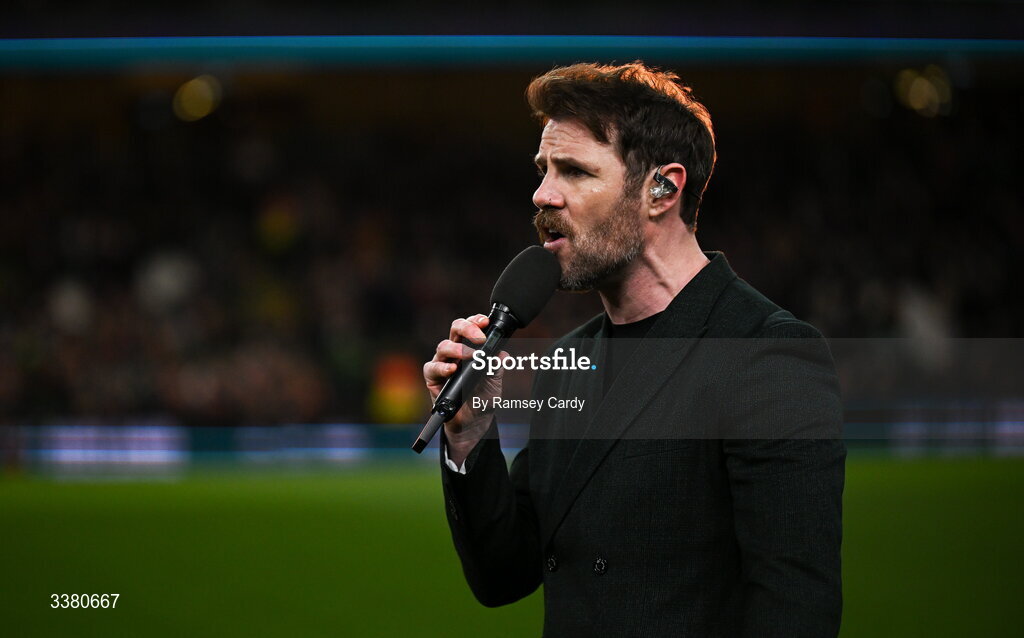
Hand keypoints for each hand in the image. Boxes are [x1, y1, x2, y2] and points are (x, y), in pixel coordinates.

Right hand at [423, 314, 507, 447]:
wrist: (474, 420)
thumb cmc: (483, 397)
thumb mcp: (496, 381)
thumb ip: (498, 366)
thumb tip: (502, 354)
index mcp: (471, 347)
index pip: (470, 327)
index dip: (476, 321)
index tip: (486, 322)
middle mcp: (455, 351)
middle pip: (455, 329)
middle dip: (467, 328)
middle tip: (479, 337)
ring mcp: (443, 363)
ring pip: (443, 346)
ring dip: (457, 348)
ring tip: (469, 355)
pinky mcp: (433, 378)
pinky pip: (432, 367)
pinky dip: (442, 367)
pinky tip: (452, 369)